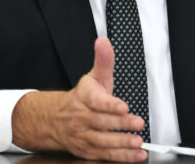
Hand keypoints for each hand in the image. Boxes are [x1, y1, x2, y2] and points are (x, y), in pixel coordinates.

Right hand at [11, 37, 147, 161]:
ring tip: (138, 143)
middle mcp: (82, 118)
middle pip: (100, 122)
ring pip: (102, 142)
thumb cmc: (82, 98)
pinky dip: (121, 157)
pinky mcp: (87, 150)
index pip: (96, 101)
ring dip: (121, 144)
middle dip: (121, 124)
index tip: (123, 106)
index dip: (110, 104)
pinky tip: (136, 156)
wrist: (56, 120)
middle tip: (138, 124)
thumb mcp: (93, 77)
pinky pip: (104, 155)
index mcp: (84, 97)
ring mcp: (83, 136)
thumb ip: (103, 61)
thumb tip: (104, 41)